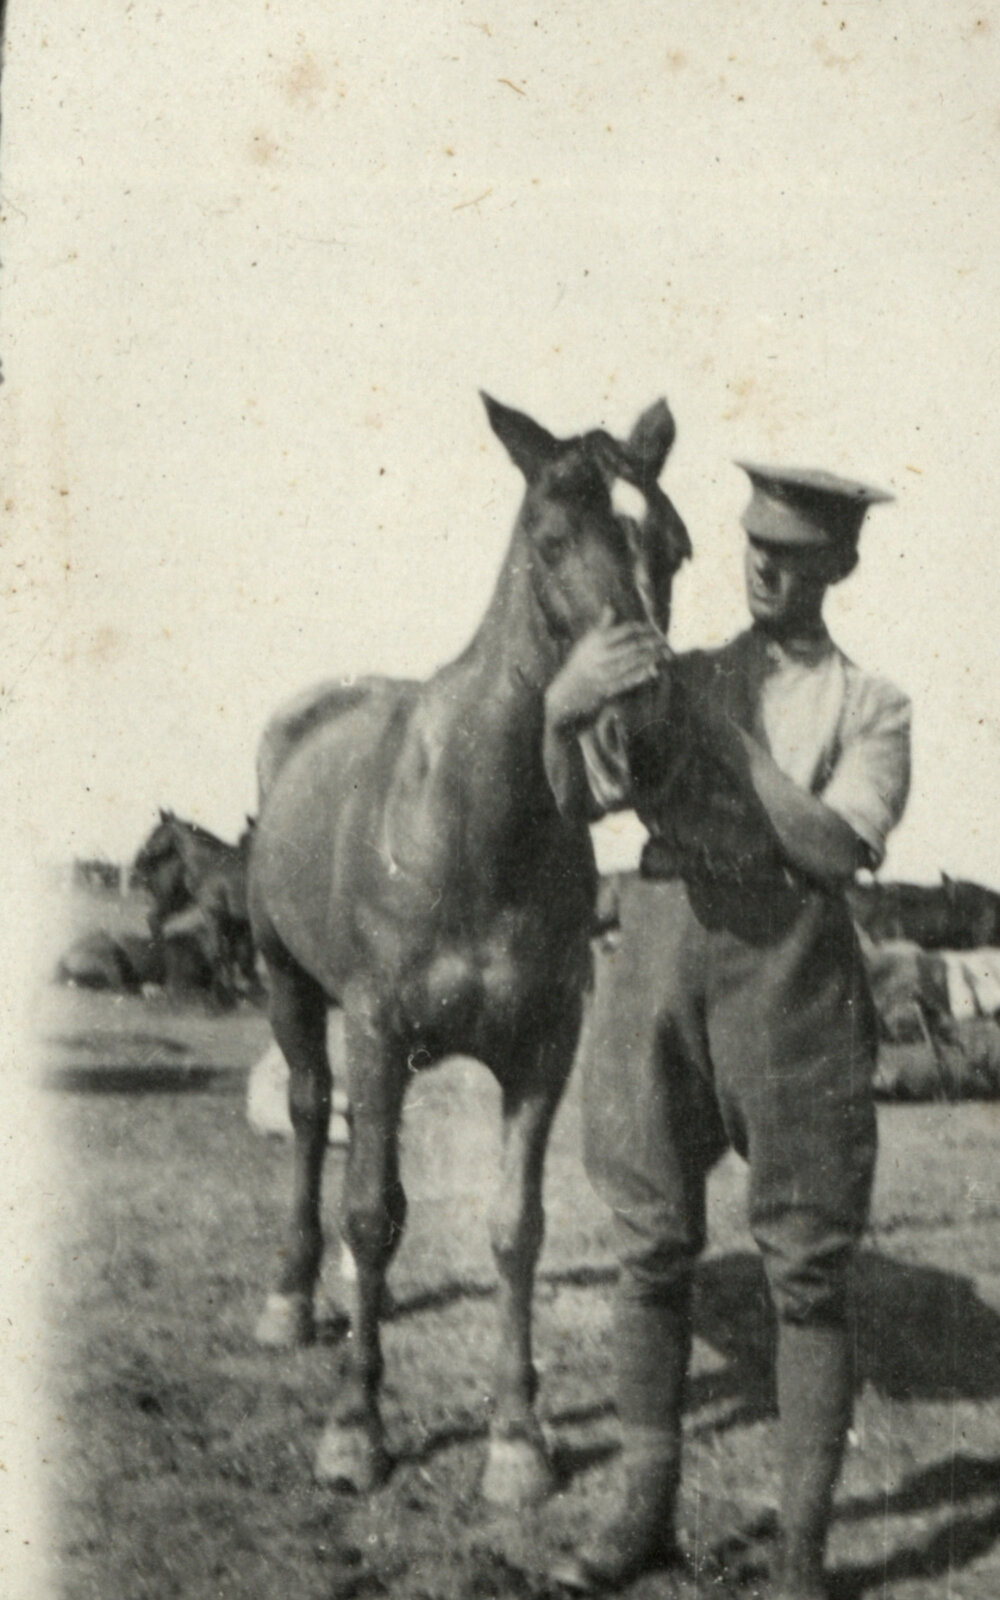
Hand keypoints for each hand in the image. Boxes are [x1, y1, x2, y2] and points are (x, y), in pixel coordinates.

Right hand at [545, 609, 667, 729]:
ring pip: (633, 662)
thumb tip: (610, 606)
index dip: (643, 628)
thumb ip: (602, 625)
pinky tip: (654, 669)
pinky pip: (629, 680)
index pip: (625, 630)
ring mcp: (605, 673)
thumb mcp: (587, 641)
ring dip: (651, 657)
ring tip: (664, 653)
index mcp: (597, 641)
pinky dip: (642, 674)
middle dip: (652, 643)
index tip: (654, 628)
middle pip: (633, 646)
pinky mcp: (608, 688)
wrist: (568, 690)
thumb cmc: (580, 662)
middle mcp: (601, 656)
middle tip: (665, 641)